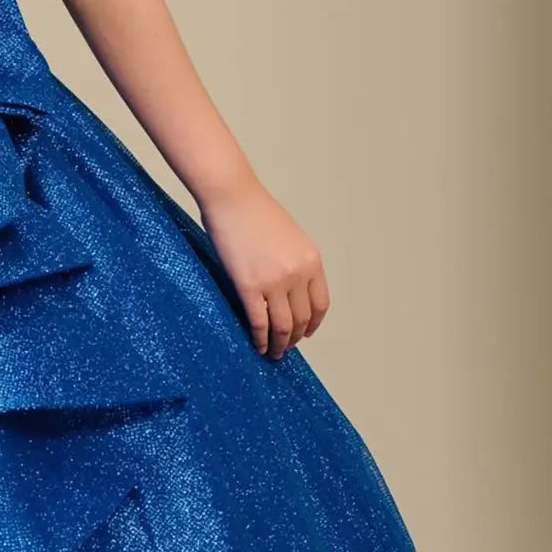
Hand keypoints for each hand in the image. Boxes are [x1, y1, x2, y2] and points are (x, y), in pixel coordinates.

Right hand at [198, 176, 328, 359]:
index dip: (313, 324)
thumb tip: (289, 292)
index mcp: (312, 261)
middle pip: (302, 319)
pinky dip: (261, 338)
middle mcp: (298, 274)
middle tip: (285, 347)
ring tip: (273, 353)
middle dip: (295, 337)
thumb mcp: (289, 238)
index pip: (320, 304)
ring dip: (280, 344)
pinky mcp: (249, 286)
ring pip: (284, 326)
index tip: (306, 333)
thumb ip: (295, 264)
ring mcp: (274, 282)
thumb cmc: (255, 213)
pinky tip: (258, 345)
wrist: (232, 198)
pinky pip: (260, 322)